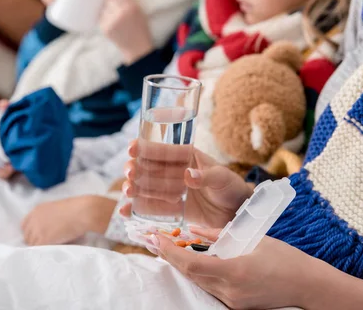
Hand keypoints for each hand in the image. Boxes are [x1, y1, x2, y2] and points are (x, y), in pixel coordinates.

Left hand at [22, 196, 116, 245]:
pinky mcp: (43, 239)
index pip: (24, 225)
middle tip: (46, 245)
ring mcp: (37, 230)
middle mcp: (34, 219)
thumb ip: (49, 217)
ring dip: (40, 247)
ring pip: (32, 244)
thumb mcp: (57, 209)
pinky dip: (44, 252)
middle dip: (34, 241)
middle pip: (27, 236)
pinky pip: (39, 250)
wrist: (83, 212)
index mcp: (37, 210)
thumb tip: (49, 228)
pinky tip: (52, 251)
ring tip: (50, 248)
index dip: (31, 232)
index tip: (37, 237)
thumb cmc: (76, 209)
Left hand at [99, 0, 153, 64]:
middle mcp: (120, 13)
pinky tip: (110, 20)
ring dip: (105, 8)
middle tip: (111, 2)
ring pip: (103, 8)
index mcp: (130, 6)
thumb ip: (129, 0)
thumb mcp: (140, 10)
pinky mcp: (105, 28)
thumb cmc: (140, 27)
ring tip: (112, 13)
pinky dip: (103, 17)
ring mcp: (111, 21)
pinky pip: (100, 17)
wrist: (136, 47)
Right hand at [121, 140, 251, 228]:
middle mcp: (172, 172)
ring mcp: (169, 191)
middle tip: (130, 173)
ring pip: (144, 187)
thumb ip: (206, 176)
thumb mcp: (223, 178)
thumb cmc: (232, 188)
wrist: (238, 214)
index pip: (161, 149)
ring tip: (127, 192)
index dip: (144, 148)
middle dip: (134, 169)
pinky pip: (150, 208)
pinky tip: (124, 211)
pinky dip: (136, 209)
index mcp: (184, 156)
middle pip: (146, 168)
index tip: (132, 148)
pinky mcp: (169, 210)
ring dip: (132, 188)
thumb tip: (188, 175)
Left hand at [153, 230, 316, 309]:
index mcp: (235, 271)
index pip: (192, 263)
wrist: (309, 286)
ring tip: (164, 247)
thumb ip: (219, 234)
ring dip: (180, 264)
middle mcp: (230, 290)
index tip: (155, 238)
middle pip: (189, 274)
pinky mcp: (236, 305)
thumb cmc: (285, 259)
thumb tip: (194, 229)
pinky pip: (210, 287)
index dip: (170, 251)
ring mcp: (233, 301)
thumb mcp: (253, 239)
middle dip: (168, 256)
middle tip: (151, 240)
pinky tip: (188, 261)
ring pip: (197, 282)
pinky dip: (197, 273)